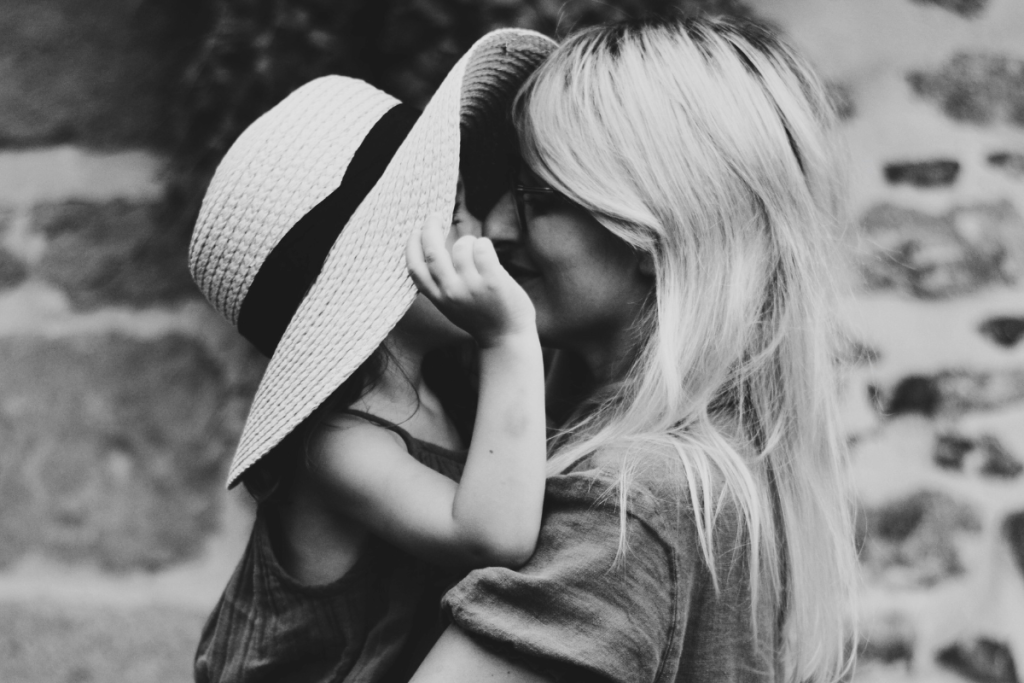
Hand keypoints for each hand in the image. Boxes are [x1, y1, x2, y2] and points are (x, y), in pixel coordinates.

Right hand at [407, 214, 535, 347]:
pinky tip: (487, 252)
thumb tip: (431, 248)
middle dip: (430, 228)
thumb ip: (441, 283)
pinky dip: (484, 244)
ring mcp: (472, 287)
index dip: (412, 245)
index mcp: (438, 298)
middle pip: (433, 252)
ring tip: (477, 250)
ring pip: (462, 246)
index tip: (415, 231)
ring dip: (469, 240)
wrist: (506, 339)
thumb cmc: (480, 317)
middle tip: (434, 217)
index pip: (415, 268)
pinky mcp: (493, 281)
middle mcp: (452, 292)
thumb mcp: (451, 305)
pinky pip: (482, 247)